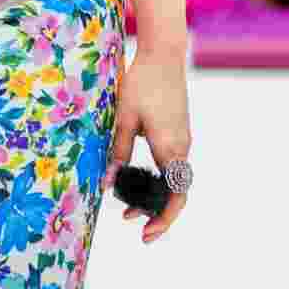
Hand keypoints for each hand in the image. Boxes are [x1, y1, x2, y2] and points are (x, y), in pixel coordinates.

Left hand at [103, 49, 191, 244]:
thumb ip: (118, 151)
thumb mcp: (124, 117)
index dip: (163, 219)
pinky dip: (157, 177)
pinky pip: (171, 163)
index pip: (175, 197)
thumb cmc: (142, 83)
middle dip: (155, 211)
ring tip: (127, 204)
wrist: (163, 55)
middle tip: (131, 223)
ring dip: (154, 194)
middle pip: (175, 192)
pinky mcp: (178, 130)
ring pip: (173, 178)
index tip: (145, 234)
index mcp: (170, 148)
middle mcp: (181, 147)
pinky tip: (137, 176)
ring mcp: (182, 139)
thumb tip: (106, 184)